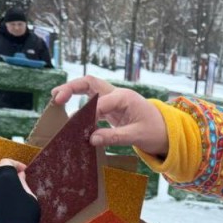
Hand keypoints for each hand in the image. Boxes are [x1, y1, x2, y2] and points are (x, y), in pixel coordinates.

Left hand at [0, 161, 40, 222]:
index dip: (16, 164)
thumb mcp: (30, 196)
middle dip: (4, 168)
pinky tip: (1, 191)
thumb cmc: (26, 215)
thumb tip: (20, 174)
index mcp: (7, 176)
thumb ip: (23, 183)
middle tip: (14, 175)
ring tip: (5, 182)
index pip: (7, 162)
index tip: (23, 170)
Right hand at [50, 75, 169, 157]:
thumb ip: (115, 137)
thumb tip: (91, 139)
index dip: (89, 114)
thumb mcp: (137, 136)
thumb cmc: (156, 132)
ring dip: (72, 92)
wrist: (167, 132)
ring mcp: (113, 101)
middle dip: (72, 88)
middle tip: (56, 97)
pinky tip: (70, 114)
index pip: (101, 102)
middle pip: (90, 83)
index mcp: (125, 97)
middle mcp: (117, 95)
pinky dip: (80, 107)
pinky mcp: (111, 110)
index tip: (81, 128)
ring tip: (55, 100)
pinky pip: (92, 104)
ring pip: (89, 90)